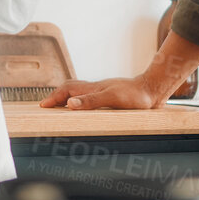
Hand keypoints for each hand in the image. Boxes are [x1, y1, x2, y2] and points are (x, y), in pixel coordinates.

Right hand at [39, 77, 166, 110]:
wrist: (155, 90)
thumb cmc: (137, 95)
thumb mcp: (113, 99)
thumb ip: (91, 101)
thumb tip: (70, 104)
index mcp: (93, 89)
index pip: (67, 89)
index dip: (54, 97)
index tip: (43, 106)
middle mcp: (97, 89)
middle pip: (71, 89)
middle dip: (58, 96)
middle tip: (48, 106)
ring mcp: (105, 92)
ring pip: (81, 93)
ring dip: (69, 99)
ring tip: (61, 109)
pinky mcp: (113, 98)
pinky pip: (92, 99)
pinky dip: (83, 103)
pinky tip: (86, 111)